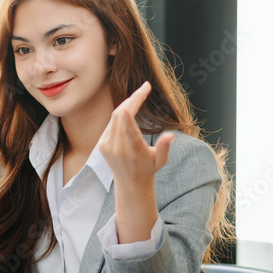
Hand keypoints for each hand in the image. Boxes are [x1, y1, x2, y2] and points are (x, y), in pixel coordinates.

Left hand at [98, 81, 173, 243]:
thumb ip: (164, 148)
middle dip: (133, 99)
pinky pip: (111, 123)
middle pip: (120, 115)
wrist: (129, 184)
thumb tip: (170, 135)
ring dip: (126, 104)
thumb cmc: (148, 169)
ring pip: (114, 117)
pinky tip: (128, 110)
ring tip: (139, 95)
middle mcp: (118, 147)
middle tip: (145, 88)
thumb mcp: (161, 161)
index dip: (131, 110)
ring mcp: (107, 145)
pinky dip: (120, 115)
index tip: (137, 95)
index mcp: (133, 150)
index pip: (129, 128)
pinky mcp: (101, 145)